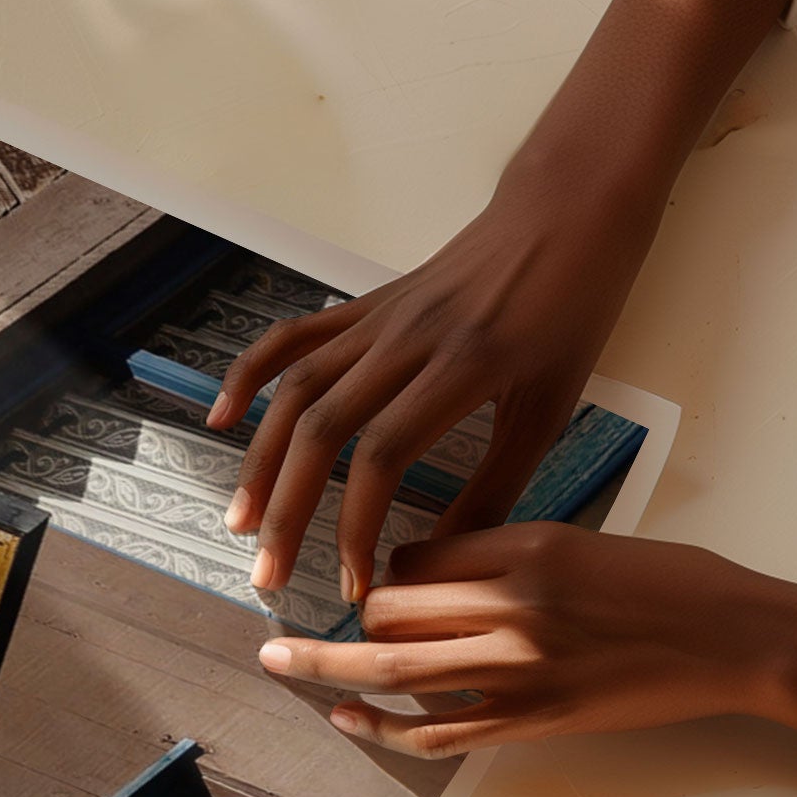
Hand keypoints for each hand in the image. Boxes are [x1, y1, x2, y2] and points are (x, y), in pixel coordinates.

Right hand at [212, 0, 793, 602]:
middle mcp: (407, 340)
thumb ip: (499, 483)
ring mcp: (378, 319)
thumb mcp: (552, 405)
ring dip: (260, 461)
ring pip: (296, 391)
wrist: (567, 211)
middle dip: (288, 510)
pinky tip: (223, 418)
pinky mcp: (365, 306)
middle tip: (269, 574)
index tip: (354, 585)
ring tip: (241, 521)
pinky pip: (294, 340)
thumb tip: (447, 556)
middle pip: (322, 430)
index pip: (383, 457)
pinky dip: (250, 376)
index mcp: (462, 367)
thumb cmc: (573, 309)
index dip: (356, 527)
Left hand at [259, 525, 796, 791]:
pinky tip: (345, 717)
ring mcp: (520, 669)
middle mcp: (513, 605)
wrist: (738, 639)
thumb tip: (424, 568)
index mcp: (526, 545)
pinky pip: (437, 730)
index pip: (416, 554)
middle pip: (392, 607)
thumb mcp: (580, 539)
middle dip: (356, 616)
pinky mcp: (534, 721)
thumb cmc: (670, 581)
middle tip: (324, 618)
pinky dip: (381, 726)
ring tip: (277, 658)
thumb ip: (504, 551)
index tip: (384, 576)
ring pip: (396, 666)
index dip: (389, 567)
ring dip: (328, 663)